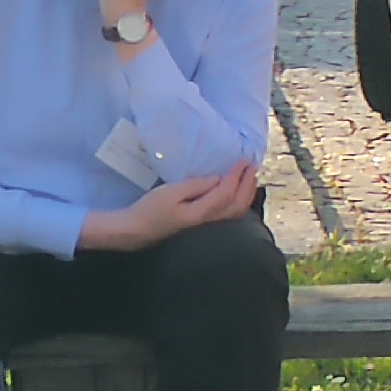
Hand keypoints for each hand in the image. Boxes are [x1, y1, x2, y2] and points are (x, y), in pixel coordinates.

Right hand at [77, 160, 256, 251]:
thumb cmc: (151, 209)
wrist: (138, 230)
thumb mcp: (169, 193)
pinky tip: (240, 191)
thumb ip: (195, 185)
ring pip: (237, 211)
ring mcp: (209, 225)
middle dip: (248, 183)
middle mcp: (210, 221)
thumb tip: (217, 178)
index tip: (243, 160)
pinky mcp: (206, 224)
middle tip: (252, 165)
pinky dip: (241, 200)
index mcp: (200, 212)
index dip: (237, 175)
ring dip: (247, 192)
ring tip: (251, 176)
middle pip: (238, 204)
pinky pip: (231, 213)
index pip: (226, 192)